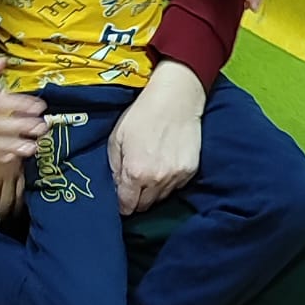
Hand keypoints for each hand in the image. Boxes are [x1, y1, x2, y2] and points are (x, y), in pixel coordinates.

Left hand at [109, 59, 205, 214]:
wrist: (176, 99)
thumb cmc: (143, 114)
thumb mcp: (117, 138)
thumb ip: (114, 166)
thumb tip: (117, 185)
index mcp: (135, 173)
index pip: (127, 205)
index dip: (122, 205)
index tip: (122, 199)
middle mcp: (156, 180)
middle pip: (144, 205)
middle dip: (137, 199)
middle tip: (134, 185)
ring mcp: (176, 177)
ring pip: (161, 198)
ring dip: (153, 191)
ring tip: (150, 172)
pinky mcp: (190, 171)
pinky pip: (176, 186)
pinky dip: (168, 181)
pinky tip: (164, 165)